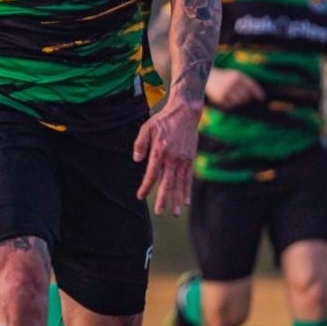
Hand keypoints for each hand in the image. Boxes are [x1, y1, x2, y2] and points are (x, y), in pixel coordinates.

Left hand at [133, 98, 200, 215]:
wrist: (185, 112)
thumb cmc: (163, 121)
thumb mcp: (146, 128)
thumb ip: (140, 144)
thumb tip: (136, 160)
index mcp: (159, 152)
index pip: (151, 174)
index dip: (146, 187)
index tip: (140, 196)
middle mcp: (172, 158)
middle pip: (167, 183)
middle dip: (163, 199)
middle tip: (159, 213)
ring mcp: (183, 160)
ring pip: (180, 184)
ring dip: (177, 199)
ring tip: (175, 213)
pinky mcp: (190, 159)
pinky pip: (188, 178)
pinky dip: (187, 190)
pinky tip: (186, 201)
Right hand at [205, 67, 263, 108]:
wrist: (207, 77)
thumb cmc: (224, 77)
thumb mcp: (235, 75)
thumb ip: (246, 82)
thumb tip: (256, 96)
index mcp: (237, 76)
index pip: (251, 85)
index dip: (258, 93)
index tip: (262, 99)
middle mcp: (232, 83)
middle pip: (246, 96)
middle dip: (246, 99)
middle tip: (244, 99)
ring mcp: (226, 90)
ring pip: (238, 102)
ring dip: (237, 102)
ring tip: (232, 97)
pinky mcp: (219, 97)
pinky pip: (229, 105)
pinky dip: (229, 105)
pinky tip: (226, 99)